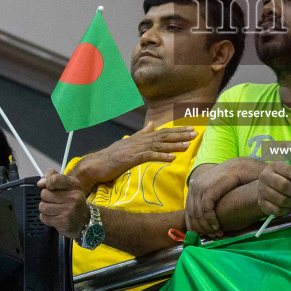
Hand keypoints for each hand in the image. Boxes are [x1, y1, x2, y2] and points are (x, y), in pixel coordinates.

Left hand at [37, 170, 90, 240]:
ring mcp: (69, 210)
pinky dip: (46, 217)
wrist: (83, 220)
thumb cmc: (72, 200)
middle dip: (45, 197)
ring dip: (45, 208)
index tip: (49, 186)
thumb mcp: (66, 184)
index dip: (48, 183)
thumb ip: (52, 176)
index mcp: (74, 184)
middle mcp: (73, 197)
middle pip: (44, 194)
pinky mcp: (63, 222)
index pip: (55, 179)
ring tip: (53, 208)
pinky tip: (54, 216)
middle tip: (53, 200)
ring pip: (42, 207)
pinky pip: (44, 217)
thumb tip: (40, 183)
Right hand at [74, 124, 199, 187]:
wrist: (95, 165)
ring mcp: (135, 149)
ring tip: (188, 144)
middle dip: (180, 134)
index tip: (191, 129)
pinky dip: (161, 156)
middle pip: (163, 136)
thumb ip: (141, 134)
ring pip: (158, 145)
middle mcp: (139, 141)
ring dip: (174, 145)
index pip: (162, 132)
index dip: (177, 131)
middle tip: (195, 133)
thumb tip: (152, 124)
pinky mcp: (131, 159)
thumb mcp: (129, 143)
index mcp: (141, 138)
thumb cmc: (112, 157)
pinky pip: (148, 156)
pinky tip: (171, 158)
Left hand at [186, 159, 259, 238]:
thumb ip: (208, 200)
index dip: (193, 225)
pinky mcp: (208, 189)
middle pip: (191, 214)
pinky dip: (210, 220)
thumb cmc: (230, 180)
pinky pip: (205, 210)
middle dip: (200, 228)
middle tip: (209, 236)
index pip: (188, 210)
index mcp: (194, 186)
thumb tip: (204, 218)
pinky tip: (217, 226)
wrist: (240, 168)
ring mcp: (200, 187)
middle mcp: (194, 186)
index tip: (200, 235)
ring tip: (215, 233)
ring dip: (206, 226)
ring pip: (198, 214)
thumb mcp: (215, 190)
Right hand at [254, 161, 290, 217]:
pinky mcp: (262, 203)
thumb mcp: (288, 171)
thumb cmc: (282, 179)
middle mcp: (265, 177)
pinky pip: (278, 210)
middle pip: (285, 186)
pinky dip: (286, 210)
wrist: (264, 188)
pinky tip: (287, 206)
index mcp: (274, 166)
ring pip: (282, 200)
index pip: (289, 171)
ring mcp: (262, 190)